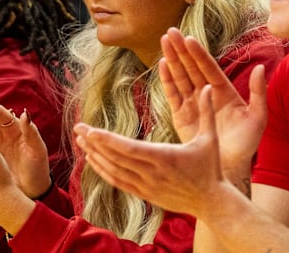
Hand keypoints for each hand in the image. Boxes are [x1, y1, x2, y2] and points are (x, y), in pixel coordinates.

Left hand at [74, 84, 227, 217]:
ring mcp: (146, 186)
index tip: (90, 130)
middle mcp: (152, 173)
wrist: (211, 202)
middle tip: (77, 127)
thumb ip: (207, 111)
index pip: (129, 149)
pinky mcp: (144, 194)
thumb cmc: (211, 168)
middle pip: (115, 158)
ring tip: (80, 141)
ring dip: (95, 156)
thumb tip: (208, 87)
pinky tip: (92, 160)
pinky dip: (103, 171)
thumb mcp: (211, 138)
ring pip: (113, 171)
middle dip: (94, 143)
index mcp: (165, 158)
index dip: (107, 140)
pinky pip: (118, 182)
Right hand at [160, 28, 267, 171]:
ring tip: (164, 41)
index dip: (198, 54)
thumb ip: (259, 92)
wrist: (229, 165)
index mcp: (223, 91)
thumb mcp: (258, 117)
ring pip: (180, 76)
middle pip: (191, 67)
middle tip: (171, 31)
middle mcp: (206, 93)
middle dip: (181, 49)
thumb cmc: (246, 144)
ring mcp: (193, 103)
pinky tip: (162, 64)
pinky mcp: (181, 115)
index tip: (189, 38)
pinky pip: (173, 94)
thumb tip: (261, 67)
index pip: (208, 67)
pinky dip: (167, 80)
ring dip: (172, 59)